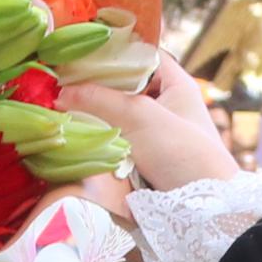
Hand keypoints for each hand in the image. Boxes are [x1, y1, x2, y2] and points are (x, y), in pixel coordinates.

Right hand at [64, 57, 244, 191]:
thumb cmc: (182, 153)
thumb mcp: (140, 117)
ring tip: (60, 104)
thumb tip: (59, 92)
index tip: (82, 51)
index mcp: (176, 84)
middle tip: (62, 80)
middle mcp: (166, 105)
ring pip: (117, 115)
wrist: (202, 210)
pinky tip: (75, 131)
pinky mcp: (143, 159)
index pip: (143, 54)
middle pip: (125, 86)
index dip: (115, 50)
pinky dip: (99, 137)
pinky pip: (116, 141)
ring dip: (94, 114)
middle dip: (96, 85)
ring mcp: (154, 134)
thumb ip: (100, 100)